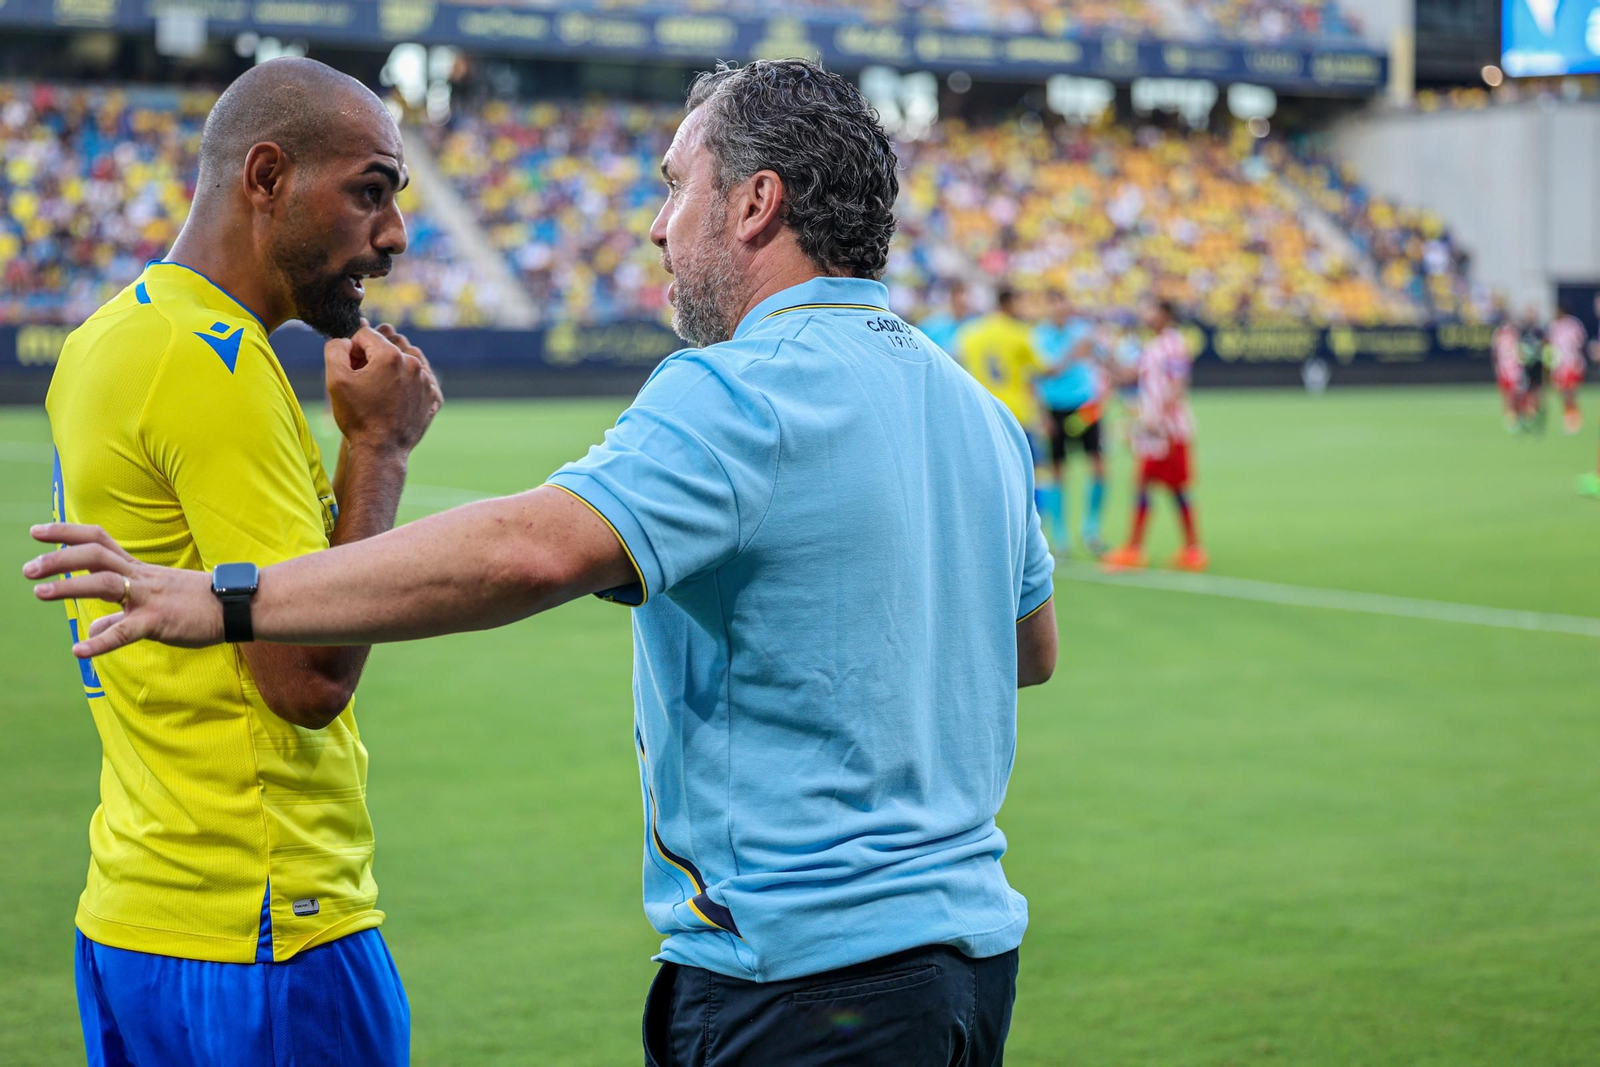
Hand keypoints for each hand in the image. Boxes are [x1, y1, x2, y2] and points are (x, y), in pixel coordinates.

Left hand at [23, 524, 219, 656]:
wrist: (237, 607)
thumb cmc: (198, 605)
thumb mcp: (155, 605)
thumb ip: (117, 618)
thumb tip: (89, 632)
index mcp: (138, 570)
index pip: (98, 541)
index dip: (66, 533)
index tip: (37, 532)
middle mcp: (140, 578)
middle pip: (94, 556)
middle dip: (58, 559)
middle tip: (28, 568)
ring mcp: (149, 598)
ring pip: (103, 584)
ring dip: (67, 586)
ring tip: (38, 593)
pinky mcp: (158, 622)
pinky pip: (125, 632)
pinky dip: (101, 642)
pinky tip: (80, 651)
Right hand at [325, 321, 442, 453]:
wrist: (382, 451)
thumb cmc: (358, 417)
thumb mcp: (335, 380)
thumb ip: (335, 349)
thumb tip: (345, 340)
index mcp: (391, 355)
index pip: (365, 335)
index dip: (352, 349)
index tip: (349, 369)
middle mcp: (413, 364)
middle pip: (386, 347)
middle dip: (371, 358)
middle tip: (362, 381)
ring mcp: (426, 380)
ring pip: (403, 361)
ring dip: (389, 369)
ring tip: (377, 390)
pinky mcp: (432, 395)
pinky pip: (416, 378)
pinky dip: (404, 382)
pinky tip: (392, 398)